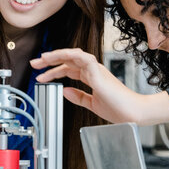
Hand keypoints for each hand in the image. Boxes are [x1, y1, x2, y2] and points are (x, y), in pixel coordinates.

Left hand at [31, 48, 168, 123]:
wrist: (133, 113)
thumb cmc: (119, 109)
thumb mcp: (93, 104)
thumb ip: (79, 97)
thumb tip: (65, 91)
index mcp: (92, 77)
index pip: (69, 69)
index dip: (53, 71)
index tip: (40, 76)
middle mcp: (93, 70)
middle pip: (68, 60)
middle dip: (50, 61)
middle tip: (34, 64)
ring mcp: (96, 70)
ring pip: (73, 55)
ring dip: (56, 55)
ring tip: (42, 59)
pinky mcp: (99, 73)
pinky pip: (83, 58)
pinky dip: (70, 55)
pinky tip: (58, 58)